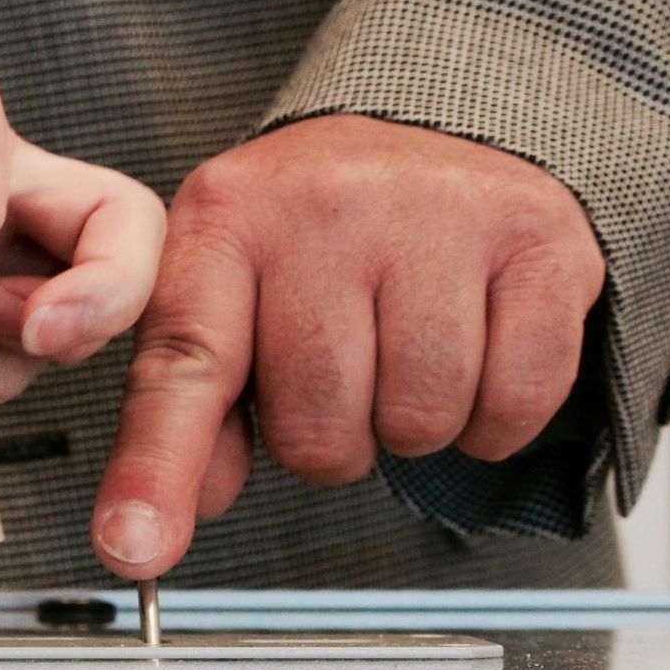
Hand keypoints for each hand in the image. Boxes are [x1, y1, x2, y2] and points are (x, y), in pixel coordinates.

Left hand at [92, 115, 605, 577]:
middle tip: (340, 378)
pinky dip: (494, 418)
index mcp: (227, 220)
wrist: (436, 122)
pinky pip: (514, 401)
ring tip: (401, 357)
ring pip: (419, 420)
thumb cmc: (316, 229)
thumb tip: (156, 520)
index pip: (185, 366)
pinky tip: (473, 358)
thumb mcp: (226, 291)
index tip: (132, 547)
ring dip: (410, 427)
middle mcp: (325, 207)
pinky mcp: (537, 239)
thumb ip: (187, 409)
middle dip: (329, 440)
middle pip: (317, 426)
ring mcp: (438, 215)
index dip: (156, 470)